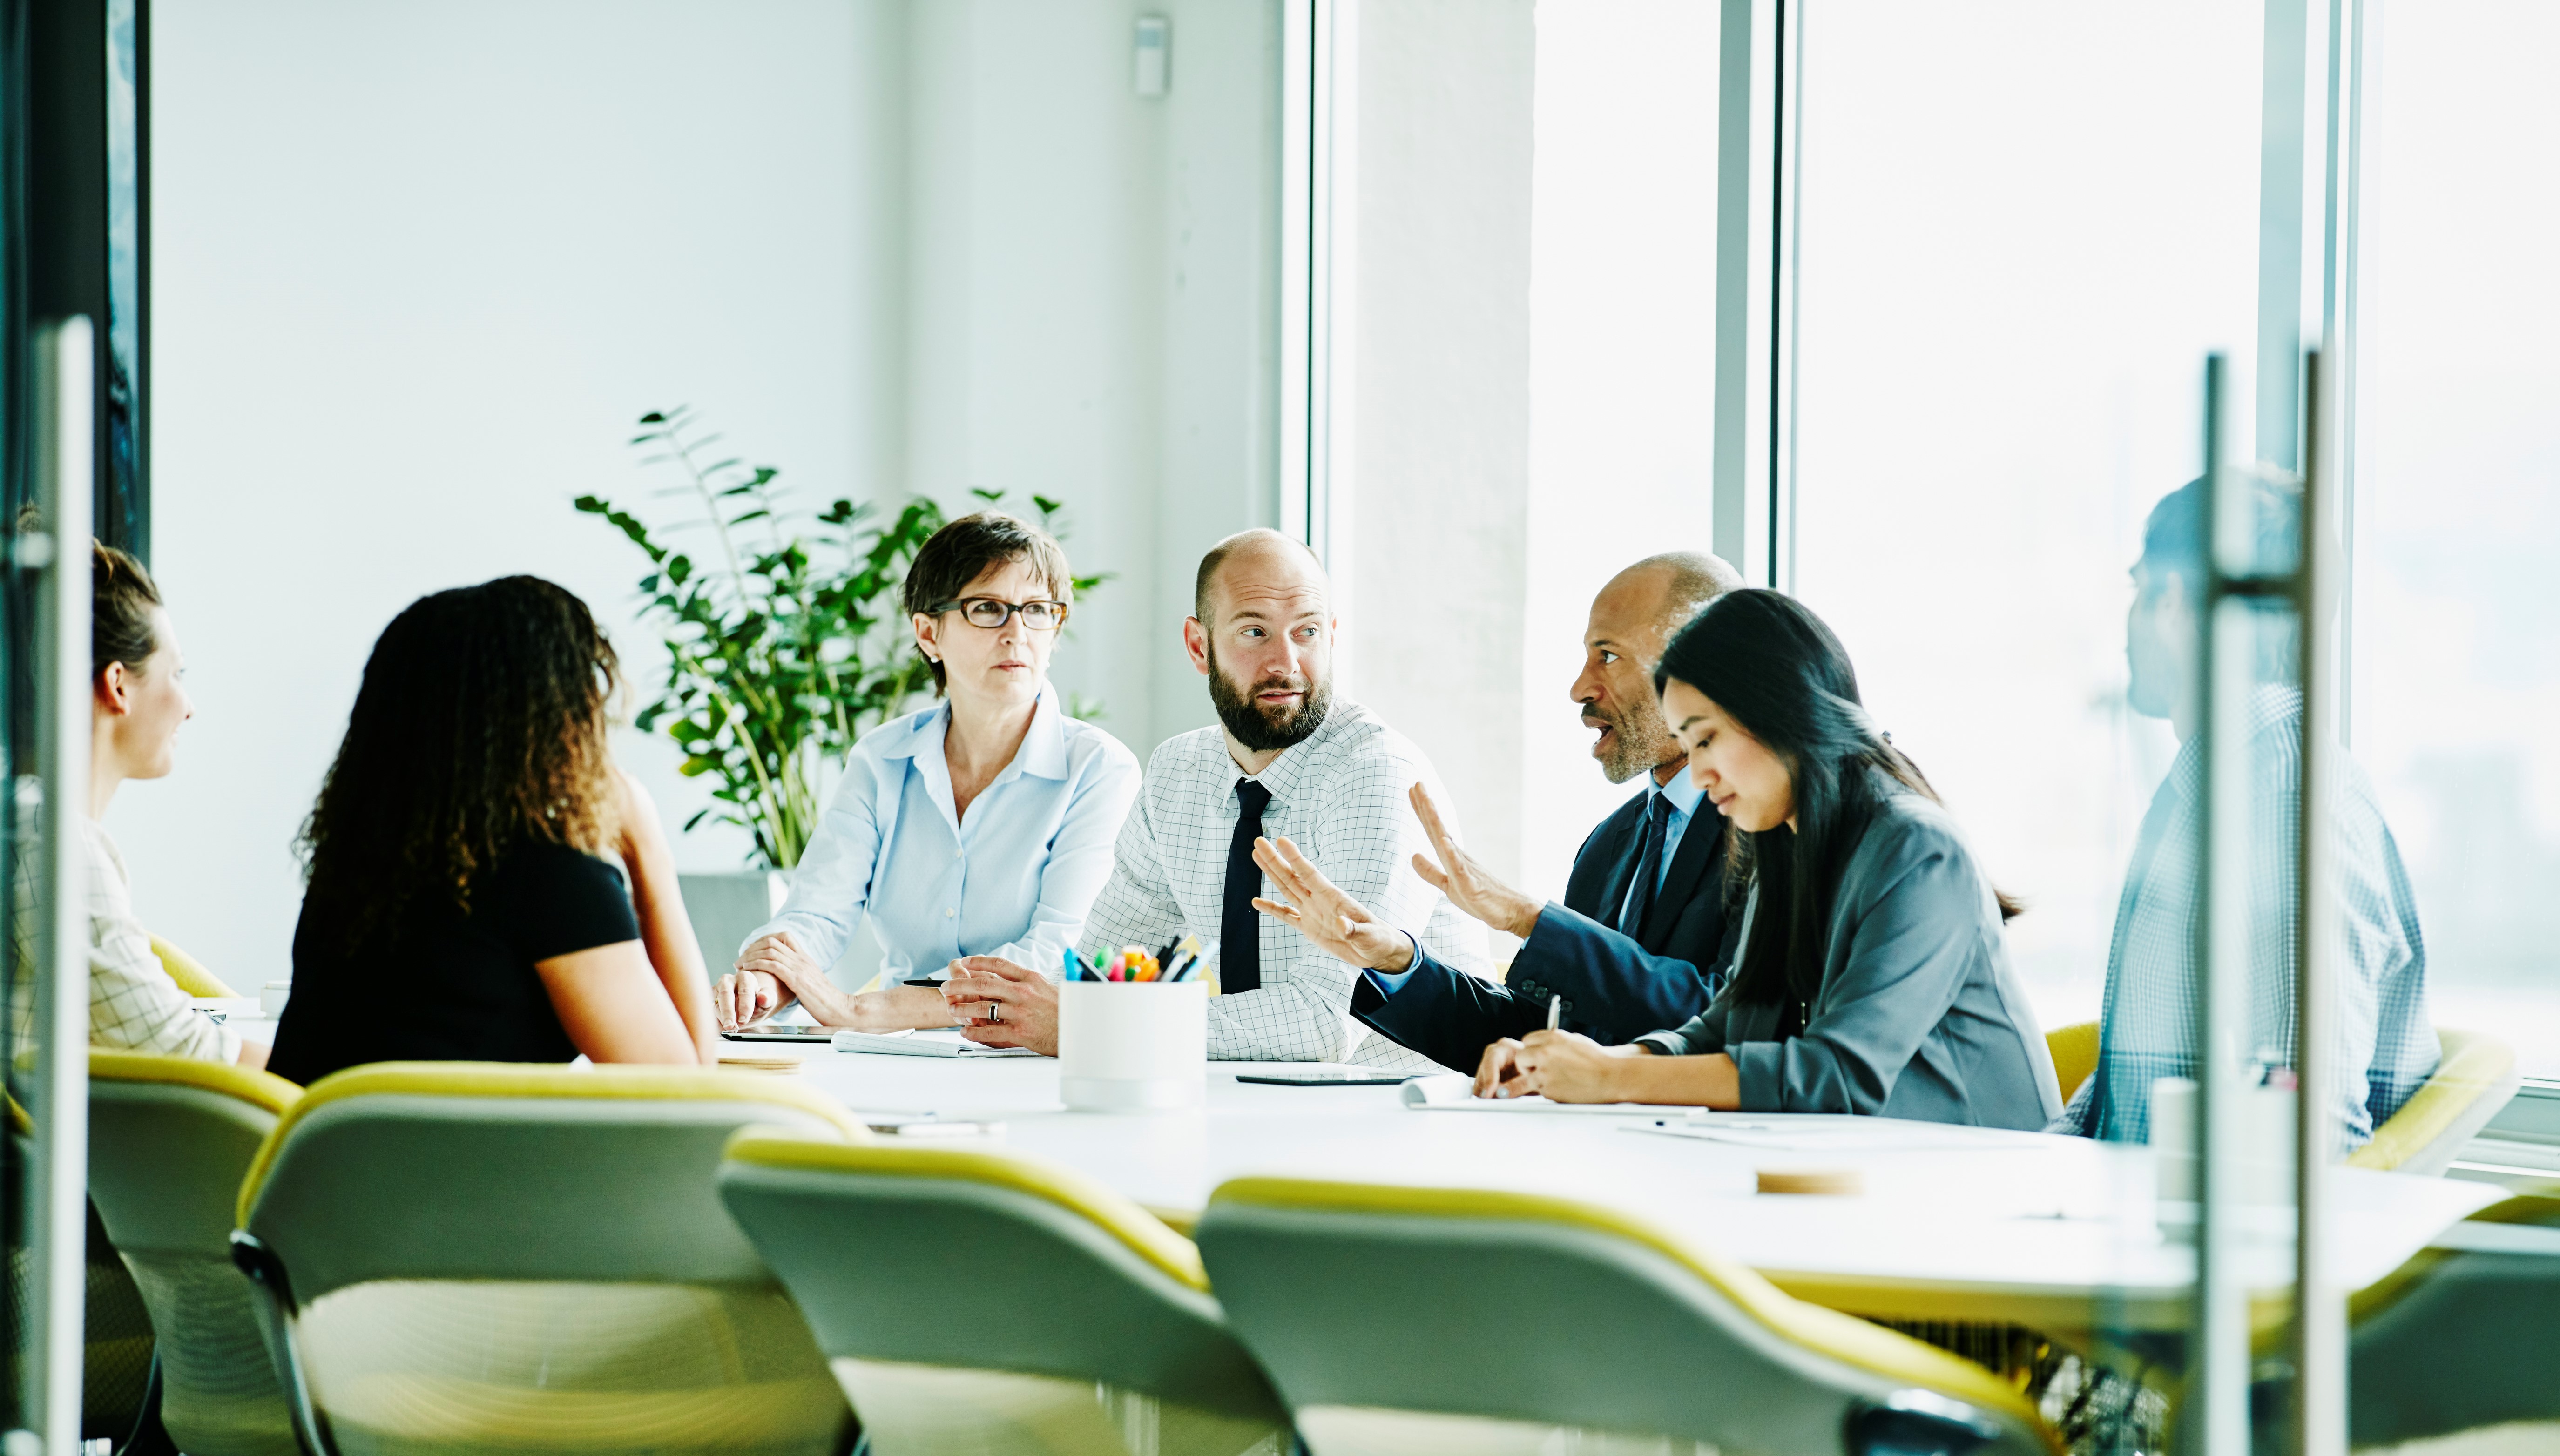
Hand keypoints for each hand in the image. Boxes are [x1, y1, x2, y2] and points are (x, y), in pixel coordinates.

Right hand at [713, 969, 783, 1029]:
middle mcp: (728, 981)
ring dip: (722, 1018)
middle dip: (727, 1012)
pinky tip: (720, 1029)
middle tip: (730, 1026)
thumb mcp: (769, 1000)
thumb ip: (768, 998)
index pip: (745, 991)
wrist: (749, 1005)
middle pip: (725, 995)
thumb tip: (763, 997)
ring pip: (715, 1005)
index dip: (744, 1006)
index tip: (744, 1020)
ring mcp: (717, 990)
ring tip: (730, 1029)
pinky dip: (714, 1022)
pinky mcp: (709, 1001)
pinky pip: (709, 1012)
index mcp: (745, 978)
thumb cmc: (758, 1001)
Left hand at [730, 931, 842, 1023]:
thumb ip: (800, 976)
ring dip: (750, 956)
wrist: (839, 1008)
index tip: (753, 951)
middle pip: (772, 941)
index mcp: (805, 958)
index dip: (764, 940)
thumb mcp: (811, 983)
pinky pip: (772, 965)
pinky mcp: (797, 979)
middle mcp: (802, 959)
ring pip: (770, 951)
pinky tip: (748, 970)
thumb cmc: (824, 1001)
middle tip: (741, 958)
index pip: (784, 936)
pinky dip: (756, 964)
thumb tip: (787, 979)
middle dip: (752, 948)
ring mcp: (800, 967)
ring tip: (740, 964)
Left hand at [943, 956, 1059, 1056]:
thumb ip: (1028, 983)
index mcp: (1031, 978)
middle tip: (947, 986)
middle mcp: (1023, 992)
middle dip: (960, 984)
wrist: (1081, 1029)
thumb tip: (1008, 980)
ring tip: (952, 1010)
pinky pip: (990, 1031)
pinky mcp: (1019, 1032)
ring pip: (983, 1007)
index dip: (977, 962)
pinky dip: (974, 1031)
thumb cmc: (1066, 1009)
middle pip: (983, 983)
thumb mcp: (1048, 987)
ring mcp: (1020, 1012)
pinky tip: (966, 1031)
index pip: (998, 965)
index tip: (964, 962)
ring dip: (963, 1008)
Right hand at [1251, 835, 1414, 971]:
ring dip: (1271, 873)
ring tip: (1256, 855)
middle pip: (1292, 876)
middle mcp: (1319, 901)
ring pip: (1287, 889)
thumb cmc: (1377, 939)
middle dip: (1274, 859)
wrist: (1376, 951)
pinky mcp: (1309, 927)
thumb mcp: (1369, 936)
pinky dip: (1272, 909)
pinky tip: (1257, 902)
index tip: (1281, 840)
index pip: (1310, 874)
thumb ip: (1354, 930)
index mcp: (1333, 897)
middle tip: (1259, 841)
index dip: (1295, 857)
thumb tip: (1342, 924)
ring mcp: (1312, 912)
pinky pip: (1286, 916)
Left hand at [1409, 783, 1541, 939]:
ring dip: (1437, 822)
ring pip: (1448, 842)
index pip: (1433, 830)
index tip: (1412, 790)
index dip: (1422, 811)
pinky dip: (1451, 855)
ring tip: (1428, 801)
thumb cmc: (1482, 899)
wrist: (1511, 913)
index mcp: (1452, 857)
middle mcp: (1459, 857)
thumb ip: (1430, 871)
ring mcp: (1466, 869)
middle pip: (1438, 829)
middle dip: (1427, 806)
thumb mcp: (1448, 885)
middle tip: (1417, 782)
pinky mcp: (1472, 886)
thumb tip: (1413, 855)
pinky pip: (1460, 869)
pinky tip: (1444, 841)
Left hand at [1473, 1029, 1629, 1101]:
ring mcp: (1545, 1070)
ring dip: (1518, 1083)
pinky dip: (1541, 1092)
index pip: (1527, 1041)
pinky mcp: (1547, 1088)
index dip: (1530, 1050)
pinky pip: (1535, 1090)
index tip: (1533, 1058)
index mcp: (1552, 1037)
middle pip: (1520, 1056)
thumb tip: (1544, 1045)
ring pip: (1521, 1074)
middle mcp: (1545, 1051)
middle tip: (1534, 1072)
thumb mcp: (1574, 1041)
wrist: (1610, 1076)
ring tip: (1509, 1091)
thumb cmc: (1596, 1060)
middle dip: (1524, 1065)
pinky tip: (1553, 1091)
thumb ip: (1556, 1043)